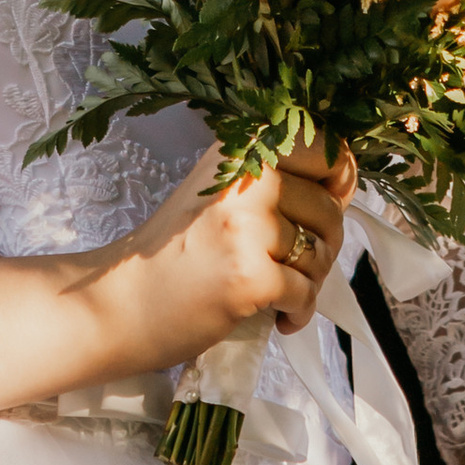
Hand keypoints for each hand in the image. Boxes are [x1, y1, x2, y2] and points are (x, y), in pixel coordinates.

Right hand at [101, 146, 347, 372]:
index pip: (324, 147)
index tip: (322, 210)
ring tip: (277, 291)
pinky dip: (297, 312)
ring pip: (321, 254)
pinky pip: (306, 294)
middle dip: (323, 245)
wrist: (119, 303)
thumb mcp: (220, 194)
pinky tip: (275, 317)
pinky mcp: (249, 275)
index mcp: (241, 150)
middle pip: (330, 208)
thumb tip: (345, 187)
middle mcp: (246, 177)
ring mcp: (247, 227)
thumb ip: (276, 183)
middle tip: (292, 267)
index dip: (338, 182)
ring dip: (309, 282)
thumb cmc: (173, 254)